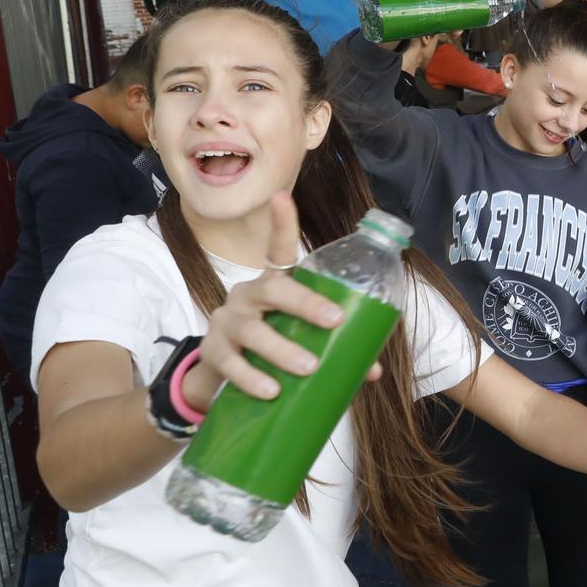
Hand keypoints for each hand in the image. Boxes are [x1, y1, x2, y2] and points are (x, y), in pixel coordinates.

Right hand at [184, 193, 376, 409]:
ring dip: (282, 349)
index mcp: (275, 285)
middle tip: (335, 321)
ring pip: (253, 329)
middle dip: (306, 303)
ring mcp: (227, 321)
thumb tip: (372, 370)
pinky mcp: (214, 350)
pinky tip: (271, 390)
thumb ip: (336, 347)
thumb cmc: (276, 344)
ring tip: (309, 367)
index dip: (281, 222)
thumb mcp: (301, 338)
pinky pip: (231, 362)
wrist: (224, 374)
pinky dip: (252, 378)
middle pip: (274, 289)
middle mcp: (249, 294)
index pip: (278, 249)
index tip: (280, 196)